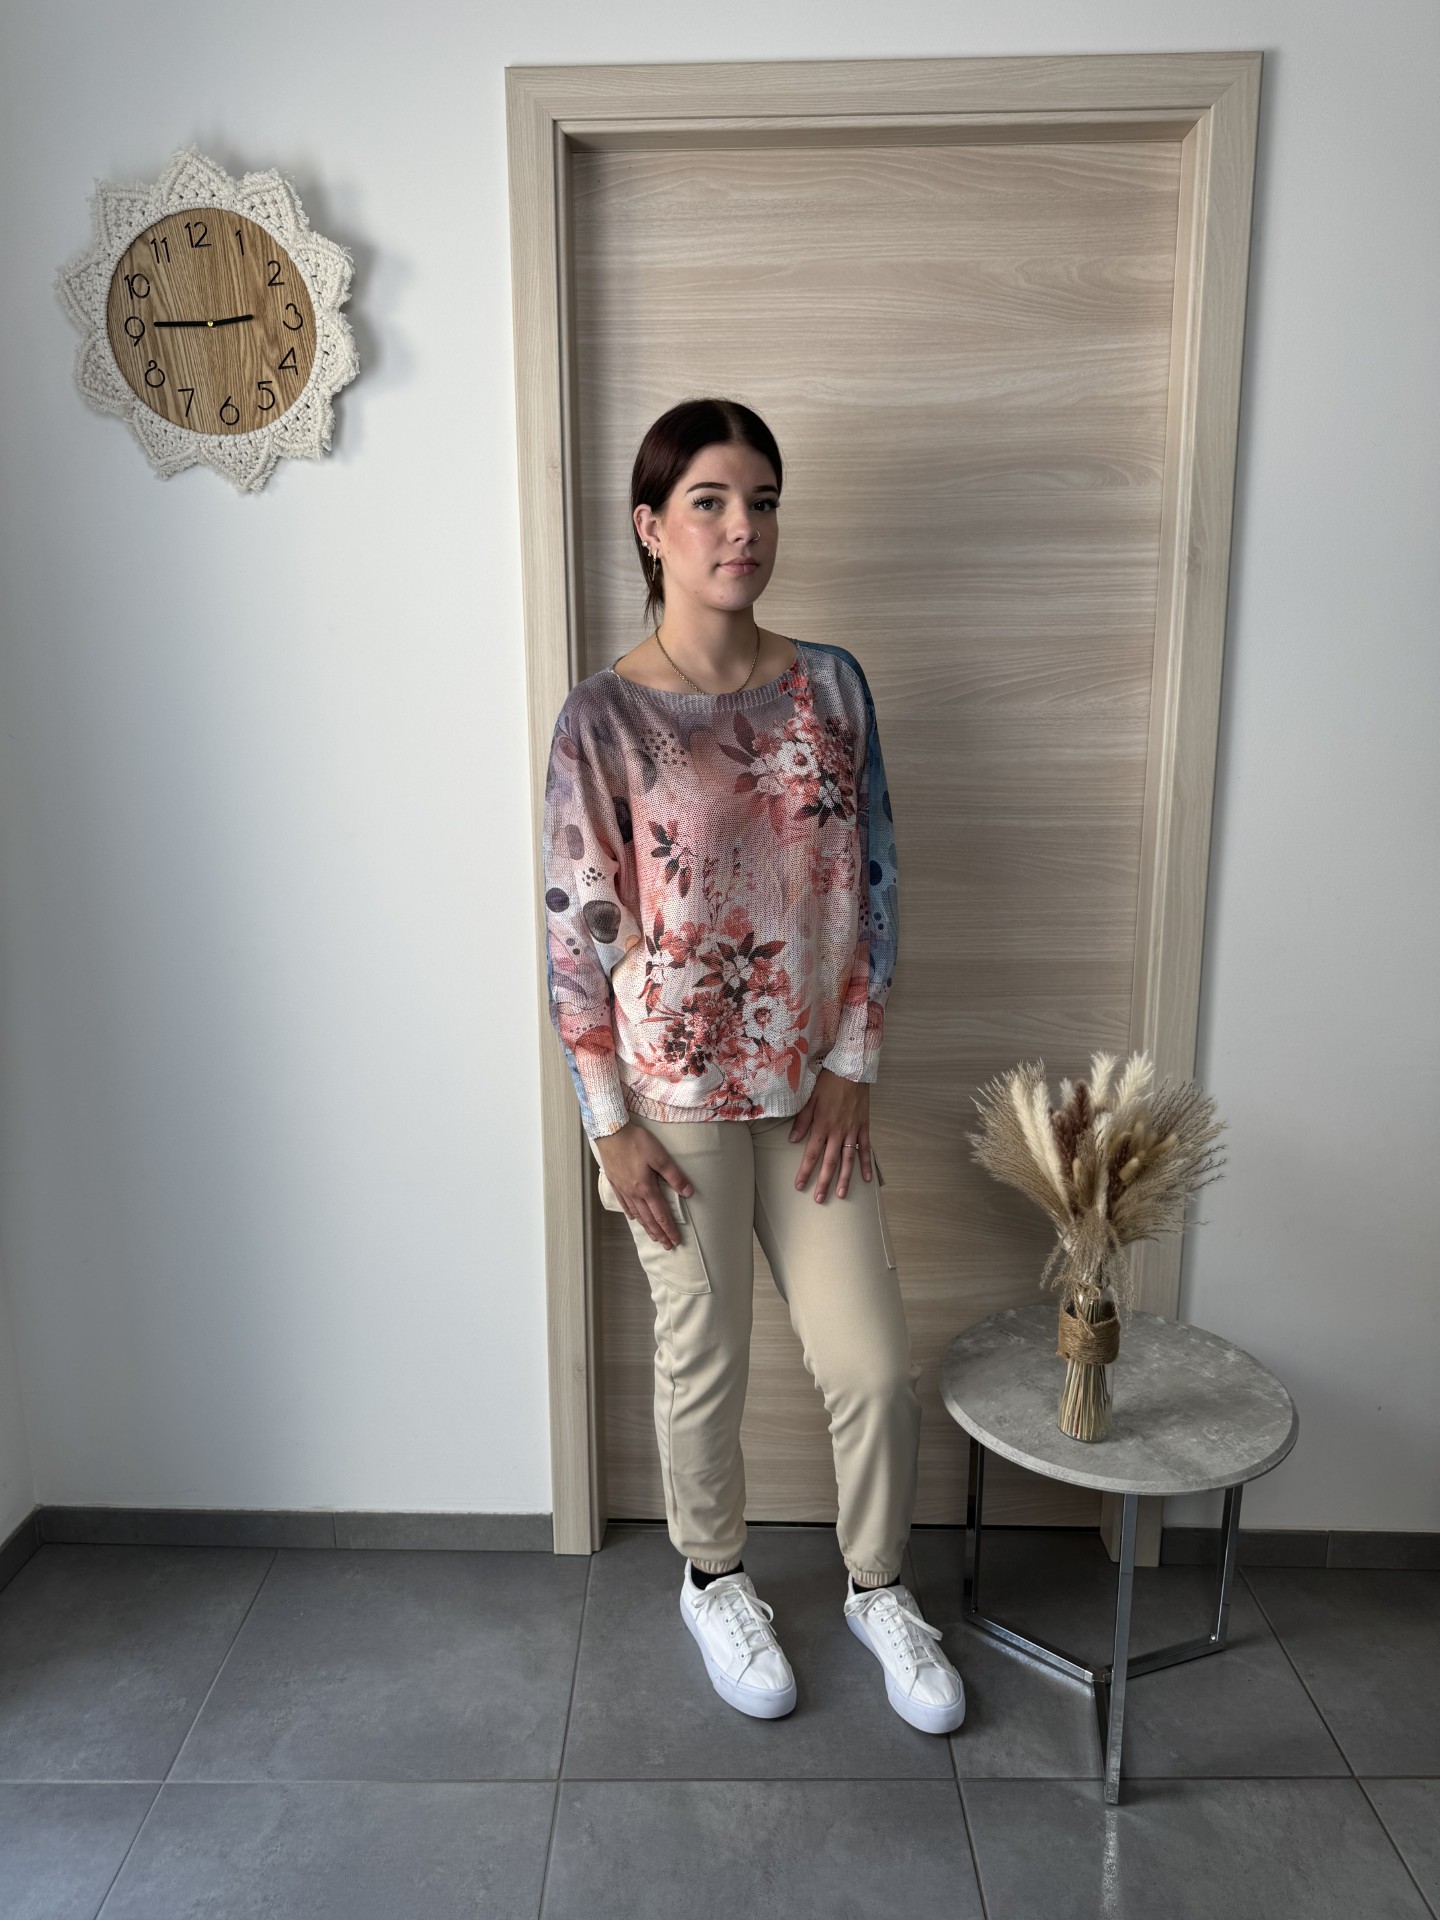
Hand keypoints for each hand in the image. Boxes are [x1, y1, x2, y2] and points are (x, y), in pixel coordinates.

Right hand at [594, 1122, 694, 1248]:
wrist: (610, 1132)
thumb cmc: (635, 1142)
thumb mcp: (659, 1156)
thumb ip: (674, 1176)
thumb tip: (688, 1192)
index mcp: (646, 1188)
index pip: (661, 1214)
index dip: (669, 1229)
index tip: (675, 1241)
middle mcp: (633, 1193)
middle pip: (648, 1219)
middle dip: (659, 1234)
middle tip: (667, 1246)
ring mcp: (622, 1189)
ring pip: (636, 1214)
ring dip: (646, 1227)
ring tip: (653, 1236)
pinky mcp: (615, 1183)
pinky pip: (624, 1205)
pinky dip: (631, 1214)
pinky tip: (633, 1218)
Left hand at [789, 1067, 871, 1200]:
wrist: (852, 1069)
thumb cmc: (828, 1082)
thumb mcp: (809, 1099)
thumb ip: (802, 1120)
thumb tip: (792, 1140)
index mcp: (822, 1125)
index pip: (811, 1153)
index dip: (805, 1171)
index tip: (799, 1185)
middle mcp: (837, 1131)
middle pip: (829, 1161)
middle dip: (824, 1181)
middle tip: (819, 1199)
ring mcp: (852, 1130)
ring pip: (848, 1159)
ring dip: (845, 1178)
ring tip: (841, 1195)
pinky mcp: (864, 1127)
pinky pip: (865, 1148)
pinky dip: (866, 1163)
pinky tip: (866, 1179)